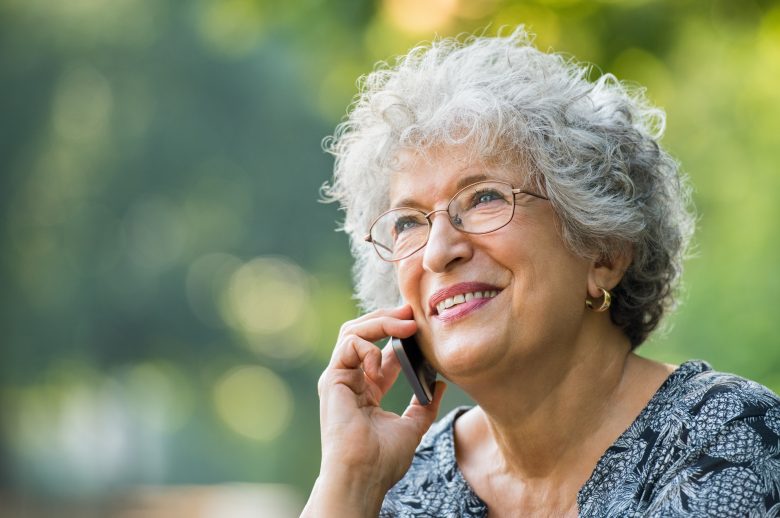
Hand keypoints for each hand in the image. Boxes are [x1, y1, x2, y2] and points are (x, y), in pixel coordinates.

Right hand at [306, 304, 445, 515]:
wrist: (363, 474)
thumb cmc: (383, 459)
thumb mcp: (412, 427)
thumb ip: (424, 406)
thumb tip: (439, 384)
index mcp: (367, 390)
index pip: (382, 350)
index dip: (400, 334)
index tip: (421, 326)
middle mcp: (350, 379)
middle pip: (364, 333)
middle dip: (388, 318)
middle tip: (412, 313)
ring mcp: (339, 377)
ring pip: (353, 331)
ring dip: (381, 322)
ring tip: (405, 326)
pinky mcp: (332, 378)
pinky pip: (349, 344)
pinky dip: (369, 348)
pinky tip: (381, 368)